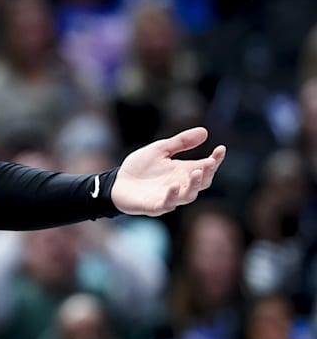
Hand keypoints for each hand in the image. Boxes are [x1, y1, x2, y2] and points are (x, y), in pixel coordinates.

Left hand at [110, 127, 225, 215]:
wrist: (117, 182)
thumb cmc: (140, 167)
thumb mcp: (160, 149)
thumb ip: (181, 142)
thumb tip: (205, 131)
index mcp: (183, 171)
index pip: (205, 167)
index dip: (215, 160)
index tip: (221, 149)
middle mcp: (180, 185)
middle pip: (201, 182)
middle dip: (207, 173)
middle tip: (209, 162)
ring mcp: (169, 197)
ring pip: (188, 195)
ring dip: (193, 185)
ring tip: (196, 172)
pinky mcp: (154, 206)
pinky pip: (167, 204)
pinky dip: (172, 197)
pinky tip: (174, 186)